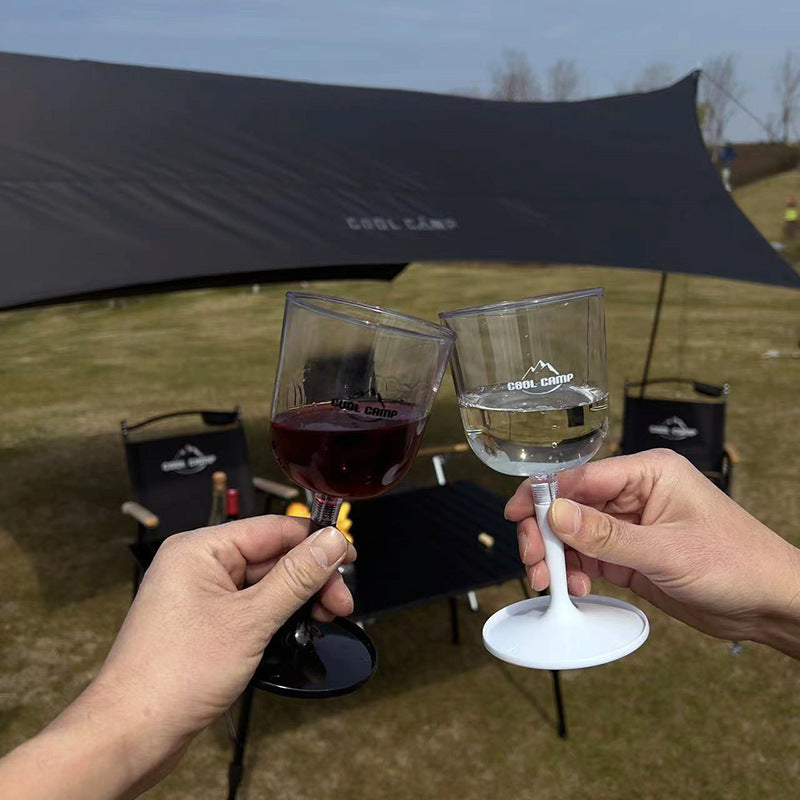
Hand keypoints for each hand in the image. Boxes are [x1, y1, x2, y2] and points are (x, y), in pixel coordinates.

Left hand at [100, 516, 354, 745]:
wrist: (131, 734)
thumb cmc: (173, 676)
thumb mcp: (251, 620)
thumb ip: (296, 577)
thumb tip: (331, 542)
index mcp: (201, 549)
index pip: (273, 529)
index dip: (316, 542)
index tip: (349, 557)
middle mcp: (198, 565)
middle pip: (272, 556)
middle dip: (311, 578)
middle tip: (340, 603)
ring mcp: (200, 595)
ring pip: (264, 583)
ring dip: (297, 600)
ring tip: (324, 620)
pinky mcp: (205, 623)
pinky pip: (250, 606)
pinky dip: (277, 617)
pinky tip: (297, 629)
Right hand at [506, 450, 799, 654]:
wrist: (770, 604)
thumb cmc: (737, 563)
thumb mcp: (665, 549)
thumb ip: (606, 534)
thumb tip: (556, 513)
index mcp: (648, 472)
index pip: (582, 476)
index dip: (544, 494)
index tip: (517, 513)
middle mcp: (635, 493)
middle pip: (572, 505)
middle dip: (548, 532)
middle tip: (534, 560)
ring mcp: (631, 525)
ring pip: (576, 533)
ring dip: (559, 557)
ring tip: (551, 582)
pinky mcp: (631, 555)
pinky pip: (590, 557)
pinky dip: (576, 573)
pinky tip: (576, 588)